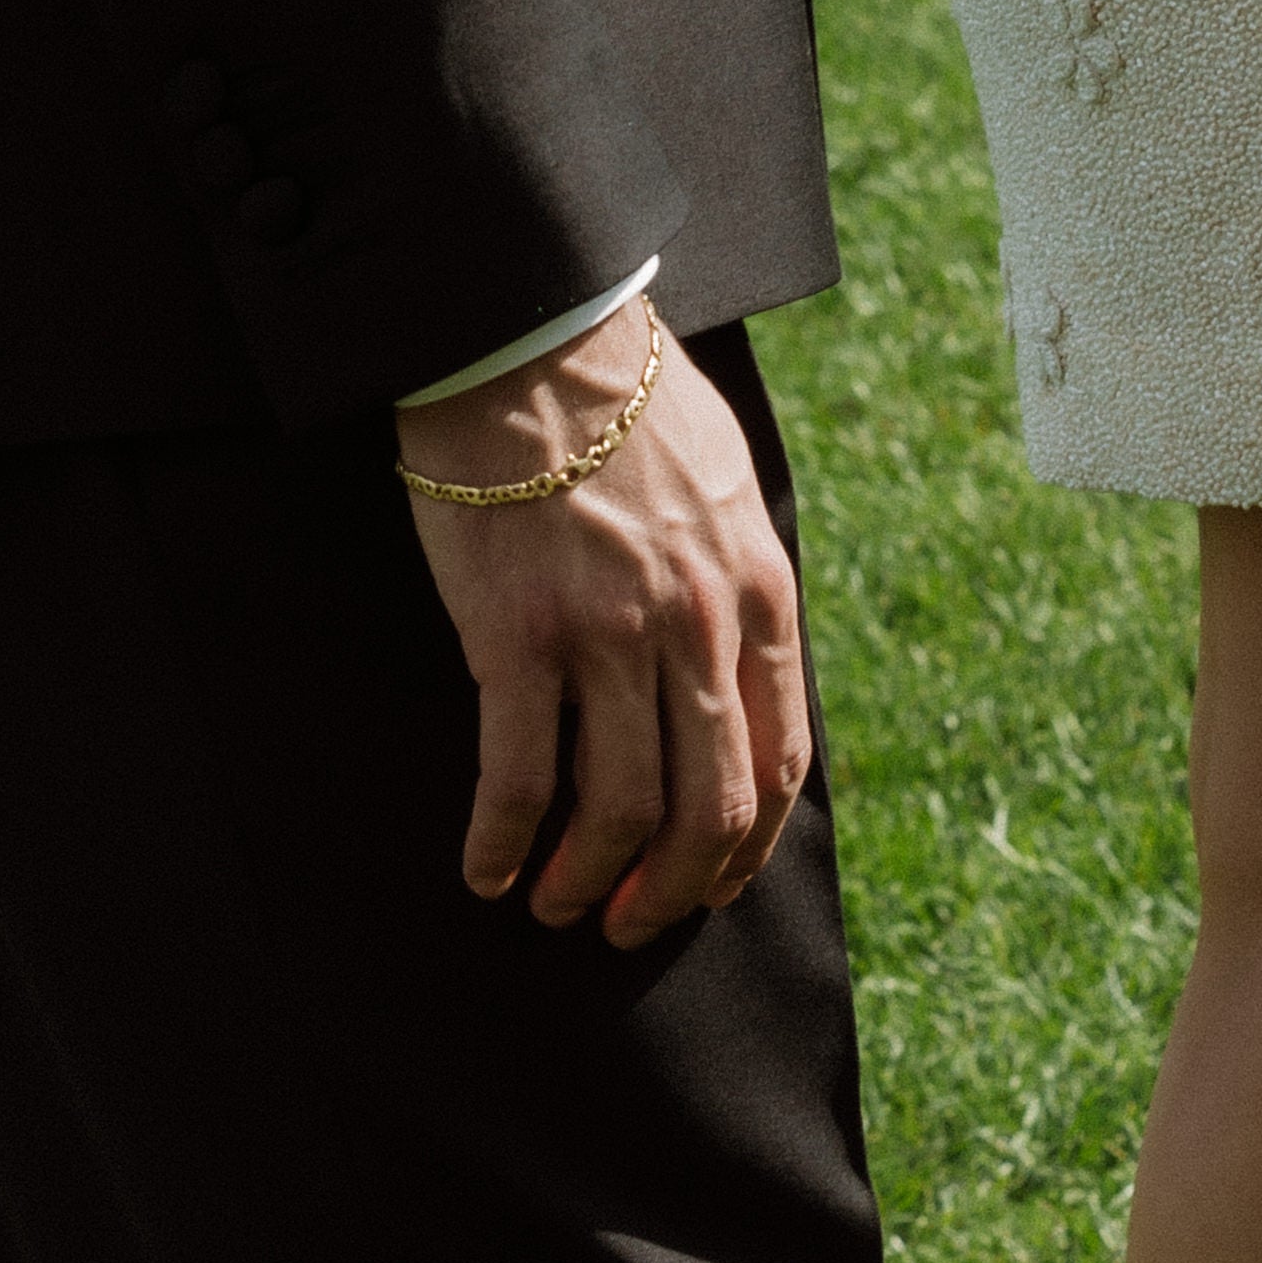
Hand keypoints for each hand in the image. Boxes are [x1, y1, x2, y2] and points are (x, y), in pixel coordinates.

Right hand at [397, 314, 810, 947]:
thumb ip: (740, 581)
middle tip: (628, 925)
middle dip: (670, 891)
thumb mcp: (724, 488)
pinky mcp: (518, 636)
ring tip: (552, 904)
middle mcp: (697, 626)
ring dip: (585, 882)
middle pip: (705, 807)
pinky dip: (501, 841)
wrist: (532, 337)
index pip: (779, 759)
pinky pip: (518, 777)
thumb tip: (741, 666)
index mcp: (759, 592)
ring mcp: (608, 636)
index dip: (745, 846)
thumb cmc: (621, 404)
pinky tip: (482, 868)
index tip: (709, 886)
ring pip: (615, 811)